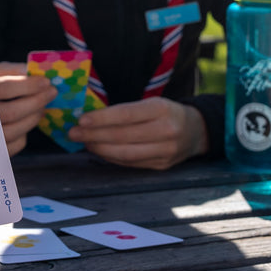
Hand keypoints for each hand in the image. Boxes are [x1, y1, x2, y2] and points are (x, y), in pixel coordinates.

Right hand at [0, 62, 56, 154]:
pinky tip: (26, 120)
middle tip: (52, 93)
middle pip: (10, 112)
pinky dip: (25, 132)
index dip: (28, 85)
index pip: (4, 88)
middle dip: (36, 102)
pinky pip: (15, 144)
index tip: (46, 82)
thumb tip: (34, 73)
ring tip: (42, 107)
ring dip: (34, 118)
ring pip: (14, 131)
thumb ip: (12, 70)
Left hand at [68, 96, 206, 169]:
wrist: (196, 131)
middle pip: (123, 136)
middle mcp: (166, 131)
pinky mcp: (161, 166)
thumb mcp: (152, 103)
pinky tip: (99, 150)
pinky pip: (131, 163)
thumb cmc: (166, 113)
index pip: (126, 114)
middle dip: (94, 135)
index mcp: (162, 109)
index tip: (81, 120)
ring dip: (100, 149)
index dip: (102, 118)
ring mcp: (165, 152)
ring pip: (125, 153)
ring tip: (84, 143)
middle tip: (73, 133)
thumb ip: (126, 110)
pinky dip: (112, 157)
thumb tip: (91, 118)